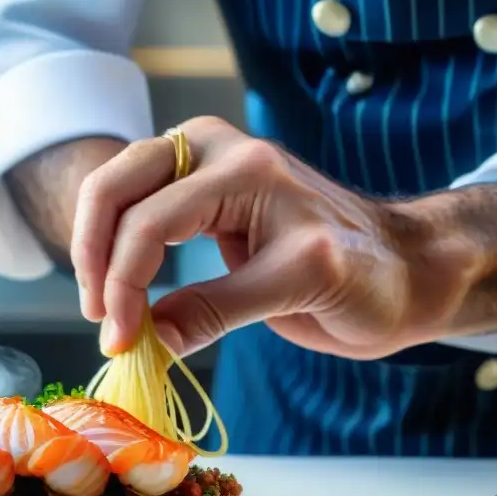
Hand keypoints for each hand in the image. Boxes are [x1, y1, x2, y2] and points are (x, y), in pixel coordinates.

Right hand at [71, 117, 474, 358]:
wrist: (403, 271)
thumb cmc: (370, 276)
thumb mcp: (298, 290)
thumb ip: (217, 309)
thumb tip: (146, 340)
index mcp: (243, 168)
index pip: (151, 222)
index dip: (123, 286)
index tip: (120, 344)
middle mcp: (214, 151)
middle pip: (114, 188)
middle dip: (94, 256)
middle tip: (101, 321)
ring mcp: (204, 167)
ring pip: (116, 193)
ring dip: (97, 251)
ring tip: (106, 313)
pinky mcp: (201, 194)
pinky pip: (137, 210)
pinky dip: (117, 250)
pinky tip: (123, 294)